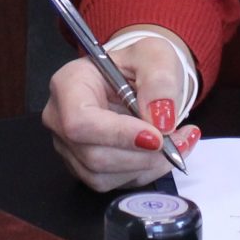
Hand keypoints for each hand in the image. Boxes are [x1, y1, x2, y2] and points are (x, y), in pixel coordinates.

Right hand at [42, 37, 199, 191]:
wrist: (141, 78)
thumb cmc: (141, 63)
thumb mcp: (156, 56)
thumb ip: (160, 82)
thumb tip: (160, 120)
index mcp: (69, 83)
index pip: (80, 121)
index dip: (118, 134)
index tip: (157, 136)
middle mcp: (60, 118)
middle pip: (93, 155)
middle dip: (141, 155)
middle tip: (179, 139)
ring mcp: (69, 146)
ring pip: (103, 175)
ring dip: (147, 166)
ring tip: (177, 142)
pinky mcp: (84, 166)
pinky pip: (113, 182)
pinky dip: (145, 172)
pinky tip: (162, 153)